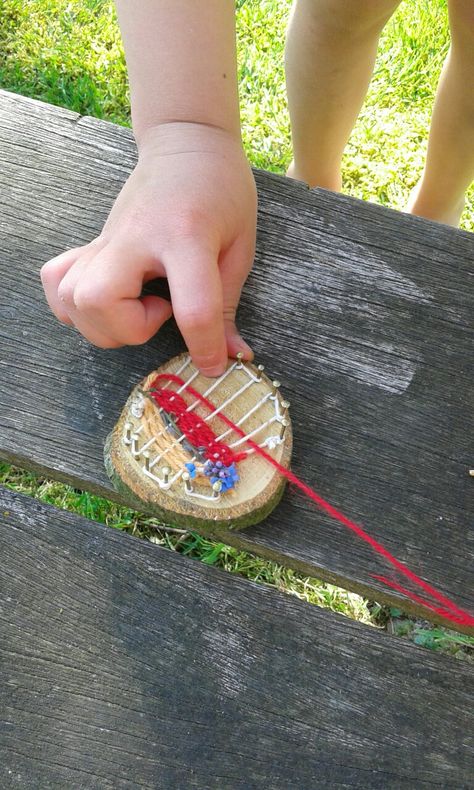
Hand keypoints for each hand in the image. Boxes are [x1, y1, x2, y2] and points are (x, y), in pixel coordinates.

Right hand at [41, 122, 256, 375]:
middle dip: (129, 330)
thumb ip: (227, 304)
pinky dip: (73, 305)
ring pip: (72, 298)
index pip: (192, 307)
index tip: (213, 365)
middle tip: (161, 313)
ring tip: (138, 307)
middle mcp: (136, 237)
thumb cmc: (221, 190)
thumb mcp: (240, 246)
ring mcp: (107, 239)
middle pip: (99, 301)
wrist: (186, 142)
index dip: (205, 348)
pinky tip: (107, 303)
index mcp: (186, 235)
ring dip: (104, 324)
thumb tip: (231, 355)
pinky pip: (57, 281)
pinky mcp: (93, 243)